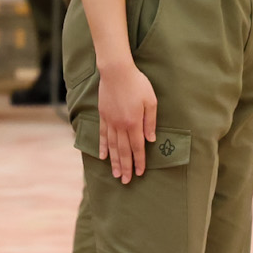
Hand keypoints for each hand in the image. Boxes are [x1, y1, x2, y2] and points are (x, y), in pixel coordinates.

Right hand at [95, 58, 157, 182]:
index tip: (140, 173)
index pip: (137, 147)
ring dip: (114, 162)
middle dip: (126, 167)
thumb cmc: (137, 84)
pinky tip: (102, 156)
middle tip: (126, 181)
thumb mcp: (151, 101)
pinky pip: (102, 135)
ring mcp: (110, 122)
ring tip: (116, 174)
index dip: (139, 161)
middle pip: (123, 151)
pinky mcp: (103, 116)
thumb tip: (150, 139)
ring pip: (111, 146)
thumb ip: (150, 121)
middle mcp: (120, 126)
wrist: (116, 71)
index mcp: (134, 123)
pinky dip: (102, 147)